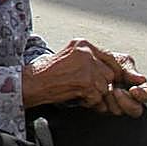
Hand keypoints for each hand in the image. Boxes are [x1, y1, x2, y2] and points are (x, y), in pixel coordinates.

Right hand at [21, 39, 146, 117]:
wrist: (33, 82)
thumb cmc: (46, 73)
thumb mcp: (69, 57)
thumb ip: (88, 59)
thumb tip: (109, 71)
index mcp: (82, 44)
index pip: (109, 56)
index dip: (113, 70)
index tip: (113, 79)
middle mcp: (86, 52)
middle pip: (109, 72)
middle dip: (102, 84)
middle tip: (89, 89)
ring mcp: (87, 66)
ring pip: (104, 86)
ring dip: (95, 94)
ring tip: (79, 92)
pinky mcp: (86, 81)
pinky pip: (97, 97)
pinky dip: (89, 101)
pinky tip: (76, 96)